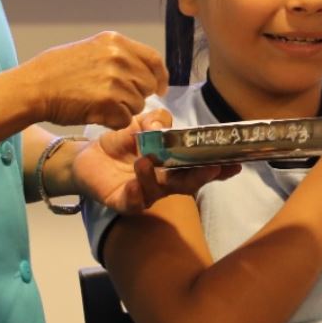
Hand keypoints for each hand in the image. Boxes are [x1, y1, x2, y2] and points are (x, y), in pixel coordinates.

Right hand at [21, 32, 167, 127]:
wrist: (34, 88)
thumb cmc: (55, 71)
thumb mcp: (89, 49)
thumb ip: (117, 56)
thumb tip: (139, 69)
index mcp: (115, 42)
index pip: (154, 59)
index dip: (160, 77)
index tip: (160, 88)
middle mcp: (119, 58)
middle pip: (148, 85)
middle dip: (136, 96)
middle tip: (115, 100)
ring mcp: (115, 80)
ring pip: (137, 104)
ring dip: (123, 110)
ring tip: (99, 105)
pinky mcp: (109, 102)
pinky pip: (125, 119)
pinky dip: (113, 121)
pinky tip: (96, 114)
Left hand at [73, 109, 236, 213]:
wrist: (86, 156)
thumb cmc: (121, 141)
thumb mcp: (140, 122)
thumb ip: (156, 120)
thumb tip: (161, 127)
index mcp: (173, 165)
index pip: (199, 167)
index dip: (219, 167)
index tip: (236, 163)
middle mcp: (163, 183)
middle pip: (187, 184)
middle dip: (201, 177)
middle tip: (212, 168)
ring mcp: (144, 194)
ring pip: (157, 191)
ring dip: (155, 177)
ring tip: (145, 160)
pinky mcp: (123, 202)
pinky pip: (132, 202)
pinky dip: (135, 193)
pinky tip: (134, 182)